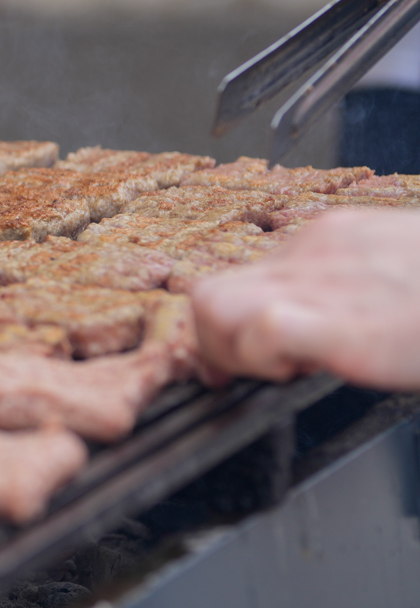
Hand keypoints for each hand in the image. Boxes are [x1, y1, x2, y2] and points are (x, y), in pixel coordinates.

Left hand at [192, 210, 419, 388]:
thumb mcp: (397, 268)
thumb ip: (345, 283)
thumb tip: (312, 321)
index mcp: (327, 238)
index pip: (238, 279)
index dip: (230, 327)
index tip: (248, 357)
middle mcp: (313, 249)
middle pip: (209, 293)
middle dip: (216, 344)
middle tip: (258, 369)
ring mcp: (323, 280)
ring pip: (215, 307)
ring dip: (232, 352)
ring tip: (285, 366)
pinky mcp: (344, 322)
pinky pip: (263, 331)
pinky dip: (265, 359)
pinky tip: (303, 368)